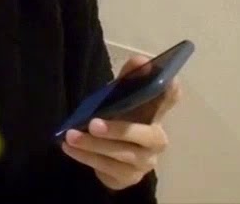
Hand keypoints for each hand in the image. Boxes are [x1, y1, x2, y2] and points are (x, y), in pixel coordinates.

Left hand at [61, 55, 181, 190]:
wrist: (109, 158)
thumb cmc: (115, 120)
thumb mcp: (117, 99)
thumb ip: (126, 80)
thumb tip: (140, 60)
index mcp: (155, 114)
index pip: (169, 100)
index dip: (170, 91)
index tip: (168, 80)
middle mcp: (157, 140)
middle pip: (146, 136)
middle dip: (119, 130)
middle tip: (93, 124)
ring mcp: (145, 162)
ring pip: (122, 155)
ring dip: (94, 145)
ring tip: (70, 136)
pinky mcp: (129, 178)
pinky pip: (108, 169)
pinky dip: (86, 158)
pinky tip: (69, 148)